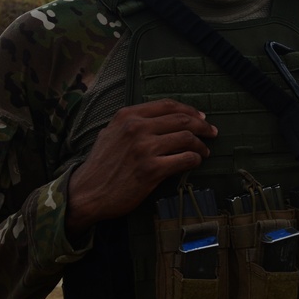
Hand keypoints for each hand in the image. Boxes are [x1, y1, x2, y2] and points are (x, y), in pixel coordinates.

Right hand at [66, 99, 217, 233]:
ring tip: (204, 151)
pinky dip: (195, 159)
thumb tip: (160, 119)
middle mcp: (136, 128)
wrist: (86, 193)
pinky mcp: (151, 170)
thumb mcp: (110, 133)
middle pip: (182, 119)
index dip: (189, 110)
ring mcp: (144, 149)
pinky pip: (185, 159)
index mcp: (127, 116)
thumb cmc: (100, 165)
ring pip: (186, 138)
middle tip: (212, 133)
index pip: (168, 105)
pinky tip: (195, 162)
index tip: (201, 117)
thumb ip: (131, 123)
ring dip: (201, 145)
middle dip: (202, 126)